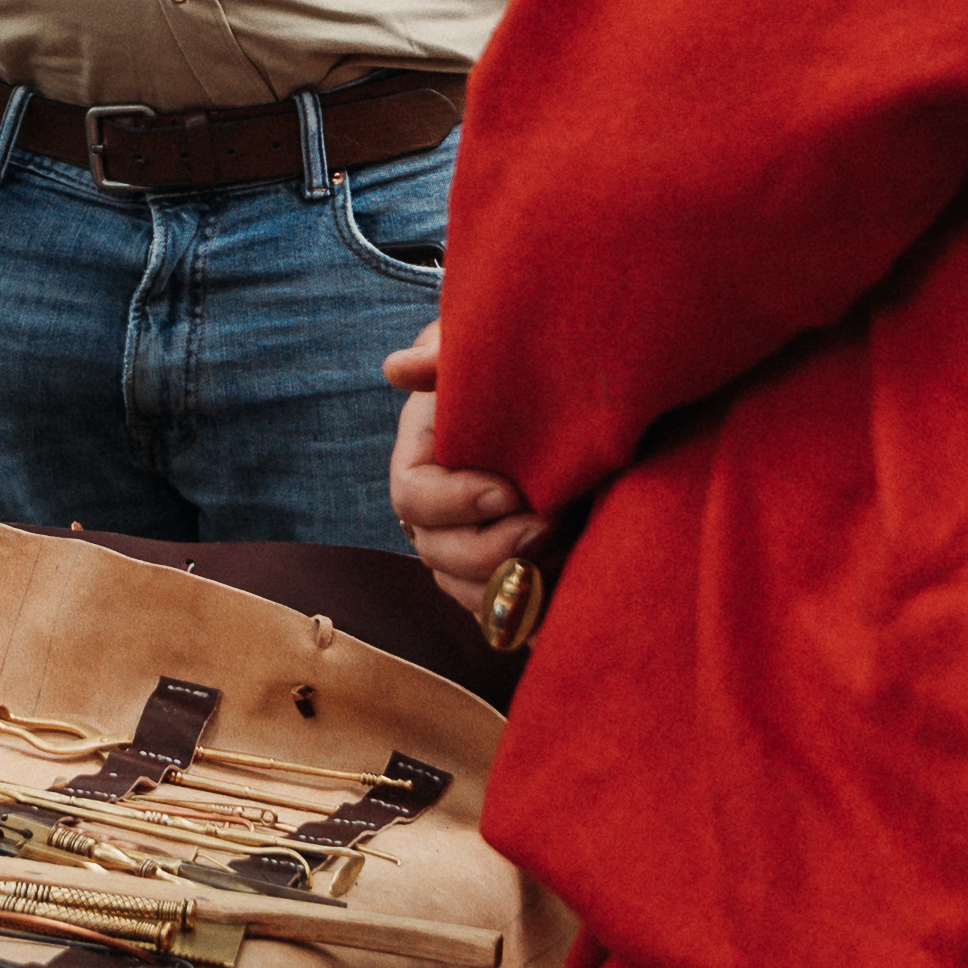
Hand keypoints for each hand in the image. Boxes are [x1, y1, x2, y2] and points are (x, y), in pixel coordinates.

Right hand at [387, 334, 543, 618]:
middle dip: (494, 549)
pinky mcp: (506, 579)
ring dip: (515, 585)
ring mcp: (468, 552)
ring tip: (568, 551)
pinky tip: (568, 596)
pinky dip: (534, 618)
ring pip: (471, 594)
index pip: (413, 498)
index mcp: (421, 460)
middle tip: (552, 523)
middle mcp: (437, 516)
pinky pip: (506, 620)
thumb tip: (398, 369)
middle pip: (439, 556)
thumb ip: (441, 353)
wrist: (570, 401)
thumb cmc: (512, 367)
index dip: (456, 502)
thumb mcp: (473, 348)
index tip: (509, 489)